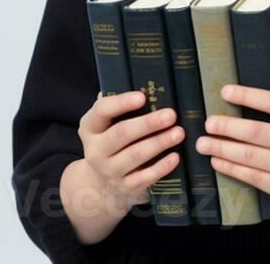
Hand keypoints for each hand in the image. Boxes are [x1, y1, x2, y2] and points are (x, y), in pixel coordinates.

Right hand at [76, 90, 185, 209]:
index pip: (102, 111)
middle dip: (148, 124)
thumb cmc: (113, 138)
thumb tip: (142, 81)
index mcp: (90, 127)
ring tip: (179, 133)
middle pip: (121, 134)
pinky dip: (161, 168)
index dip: (121, 103)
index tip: (143, 96)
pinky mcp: (125, 187)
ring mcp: (109, 171)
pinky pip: (144, 178)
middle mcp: (95, 150)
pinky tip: (175, 157)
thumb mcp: (108, 122)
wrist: (101, 182)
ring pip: (134, 156)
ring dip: (159, 143)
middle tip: (172, 114)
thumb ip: (119, 104)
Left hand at [196, 59, 269, 212]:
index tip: (224, 91)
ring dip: (223, 149)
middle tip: (207, 122)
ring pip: (251, 157)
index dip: (247, 95)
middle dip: (226, 127)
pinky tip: (219, 162)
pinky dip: (234, 170)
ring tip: (203, 143)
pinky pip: (256, 179)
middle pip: (256, 132)